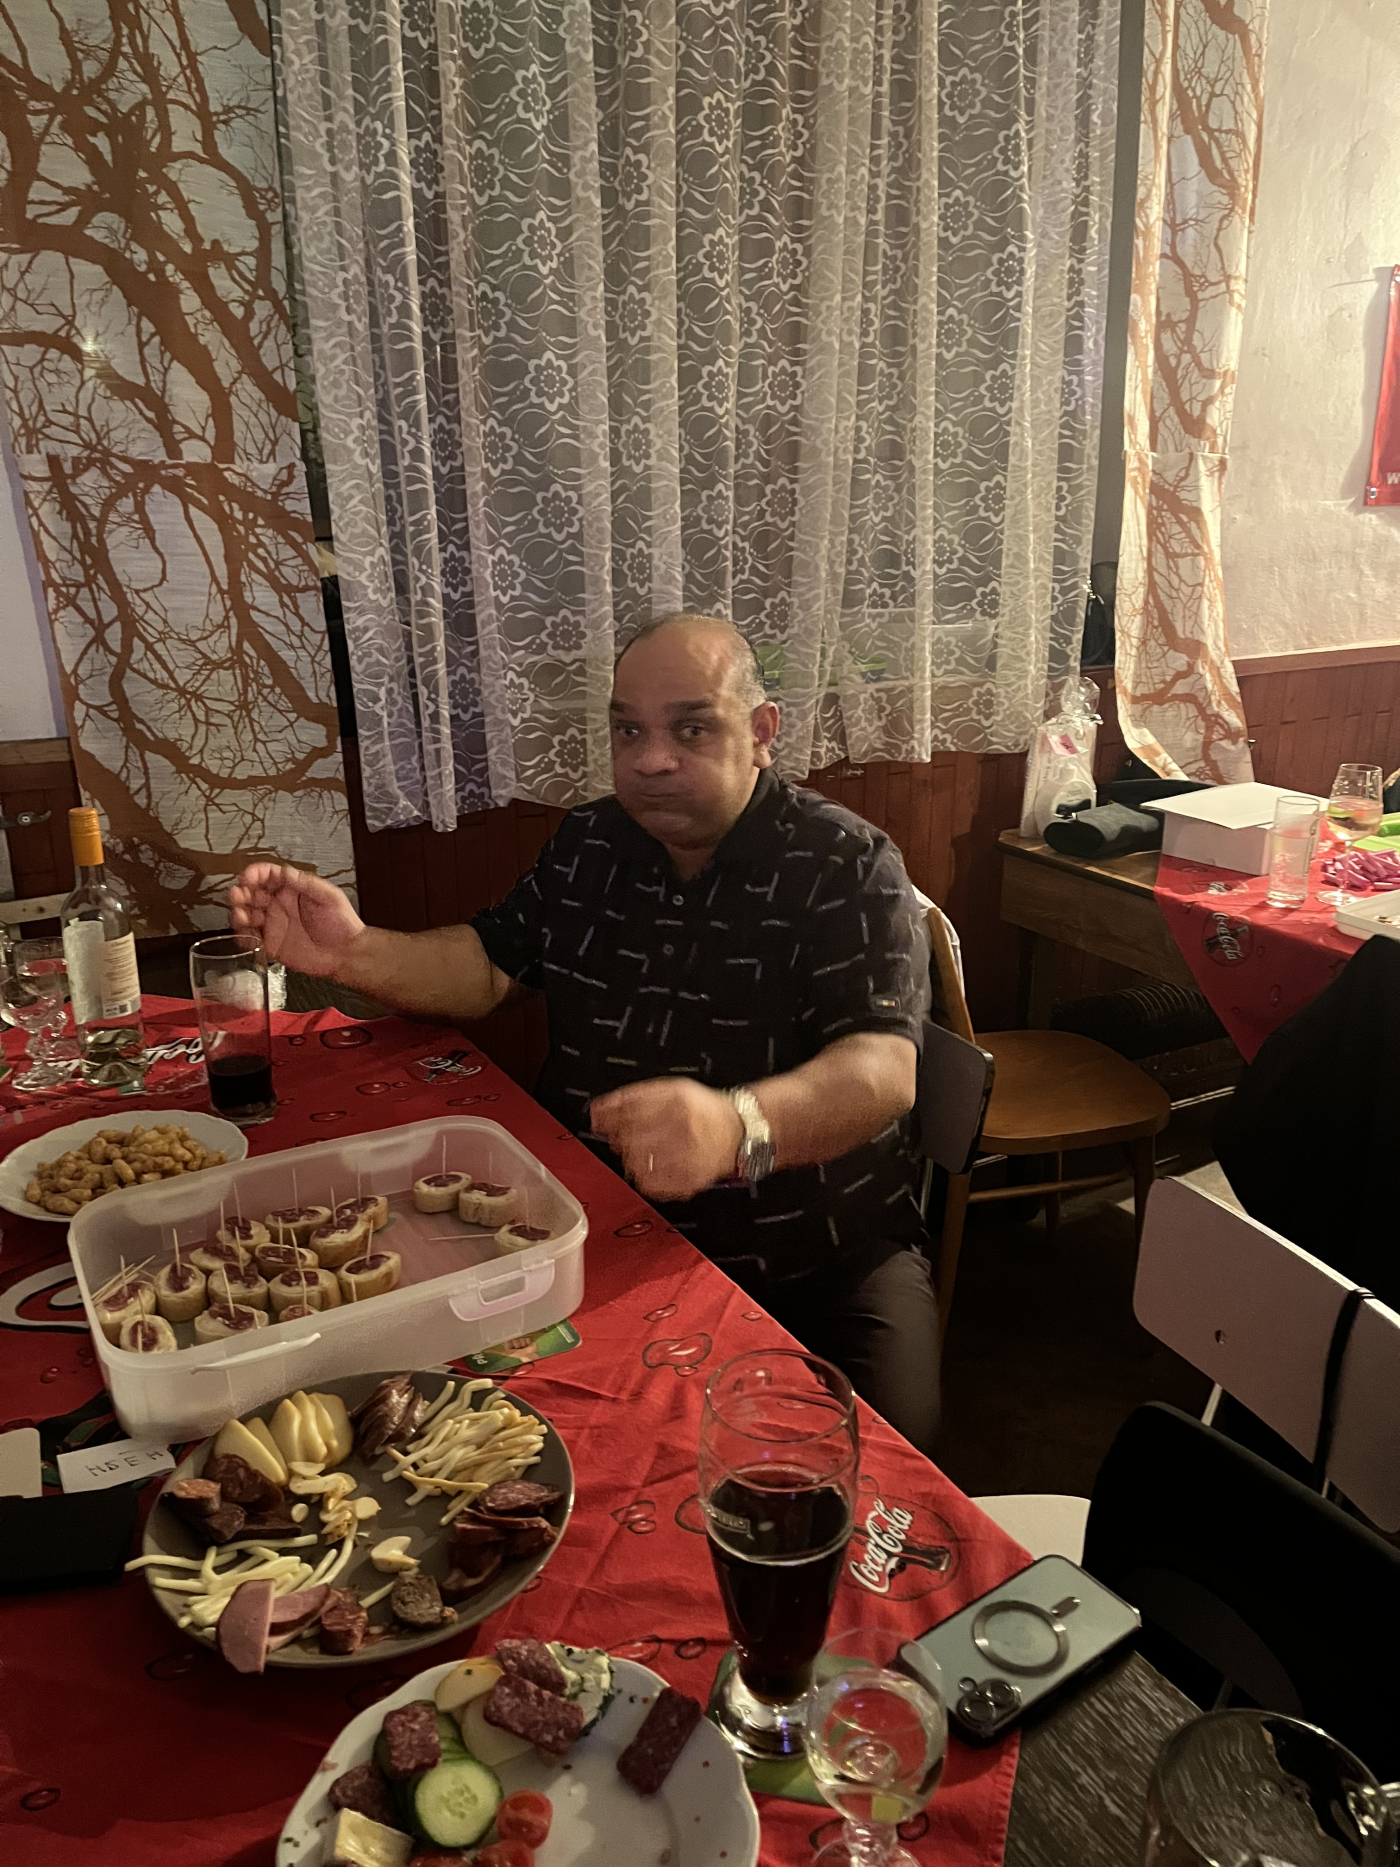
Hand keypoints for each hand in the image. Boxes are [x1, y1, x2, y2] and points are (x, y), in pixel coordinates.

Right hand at [228, 863, 364, 977]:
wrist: (346, 953)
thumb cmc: (342, 923)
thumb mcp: (328, 896)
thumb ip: (306, 883)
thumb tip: (285, 872)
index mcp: (291, 889)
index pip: (267, 876)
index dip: (255, 874)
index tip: (247, 877)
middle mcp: (279, 905)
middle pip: (251, 894)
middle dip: (241, 892)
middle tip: (238, 895)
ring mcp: (273, 924)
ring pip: (247, 915)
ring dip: (239, 913)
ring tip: (240, 914)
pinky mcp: (271, 944)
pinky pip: (250, 939)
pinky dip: (242, 935)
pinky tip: (244, 933)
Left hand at [589, 1079, 743, 1202]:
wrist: (738, 1130)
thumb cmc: (702, 1109)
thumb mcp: (672, 1089)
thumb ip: (634, 1097)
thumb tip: (598, 1112)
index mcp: (677, 1101)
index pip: (627, 1111)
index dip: (607, 1116)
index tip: (599, 1120)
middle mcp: (682, 1127)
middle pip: (629, 1138)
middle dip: (618, 1138)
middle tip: (622, 1137)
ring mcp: (687, 1155)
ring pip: (636, 1163)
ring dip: (629, 1157)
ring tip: (641, 1151)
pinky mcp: (689, 1179)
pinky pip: (651, 1184)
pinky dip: (643, 1177)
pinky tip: (651, 1167)